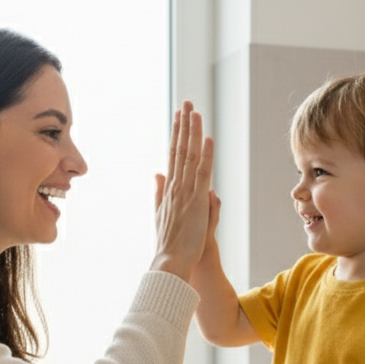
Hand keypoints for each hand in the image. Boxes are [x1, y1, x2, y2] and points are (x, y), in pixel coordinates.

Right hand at [149, 101, 214, 280]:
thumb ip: (159, 190)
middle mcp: (175, 186)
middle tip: (186, 103)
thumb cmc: (169, 242)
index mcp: (169, 189)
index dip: (176, 134)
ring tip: (194, 111)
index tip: (178, 116)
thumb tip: (157, 172)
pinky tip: (207, 138)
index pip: (173, 155)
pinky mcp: (197, 200)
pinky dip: (205, 154)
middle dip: (183, 125)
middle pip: (179, 149)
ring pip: (189, 156)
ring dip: (192, 132)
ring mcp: (185, 192)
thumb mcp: (160, 212)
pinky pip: (202, 172)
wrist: (170, 260)